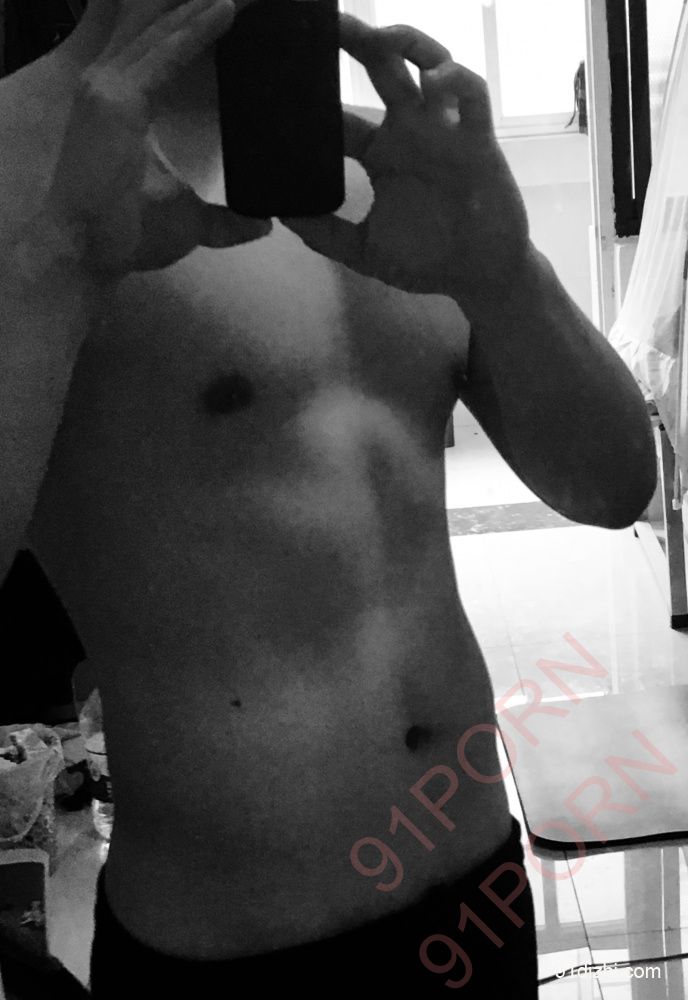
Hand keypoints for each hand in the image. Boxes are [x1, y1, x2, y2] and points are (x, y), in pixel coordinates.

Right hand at [45, 0, 269, 278]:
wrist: (84, 251)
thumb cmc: (126, 233)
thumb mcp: (187, 219)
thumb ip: (224, 219)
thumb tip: (262, 224)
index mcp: (123, 103)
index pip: (161, 50)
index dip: (193, 27)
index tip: (233, 9)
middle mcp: (109, 84)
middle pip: (160, 30)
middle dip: (199, 6)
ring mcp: (108, 86)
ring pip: (162, 30)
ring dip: (202, 7)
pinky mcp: (115, 97)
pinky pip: (164, 53)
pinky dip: (196, 30)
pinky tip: (226, 10)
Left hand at [281, 15, 530, 303]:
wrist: (478, 277)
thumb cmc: (426, 262)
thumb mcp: (365, 251)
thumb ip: (325, 235)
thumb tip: (283, 216)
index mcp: (381, 154)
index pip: (341, 115)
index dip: (317, 94)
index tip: (289, 76)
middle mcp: (411, 132)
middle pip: (382, 68)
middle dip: (358, 40)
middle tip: (329, 20)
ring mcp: (444, 132)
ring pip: (429, 65)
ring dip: (408, 43)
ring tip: (381, 37)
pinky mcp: (478, 141)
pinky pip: (472, 96)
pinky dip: (457, 80)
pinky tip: (436, 79)